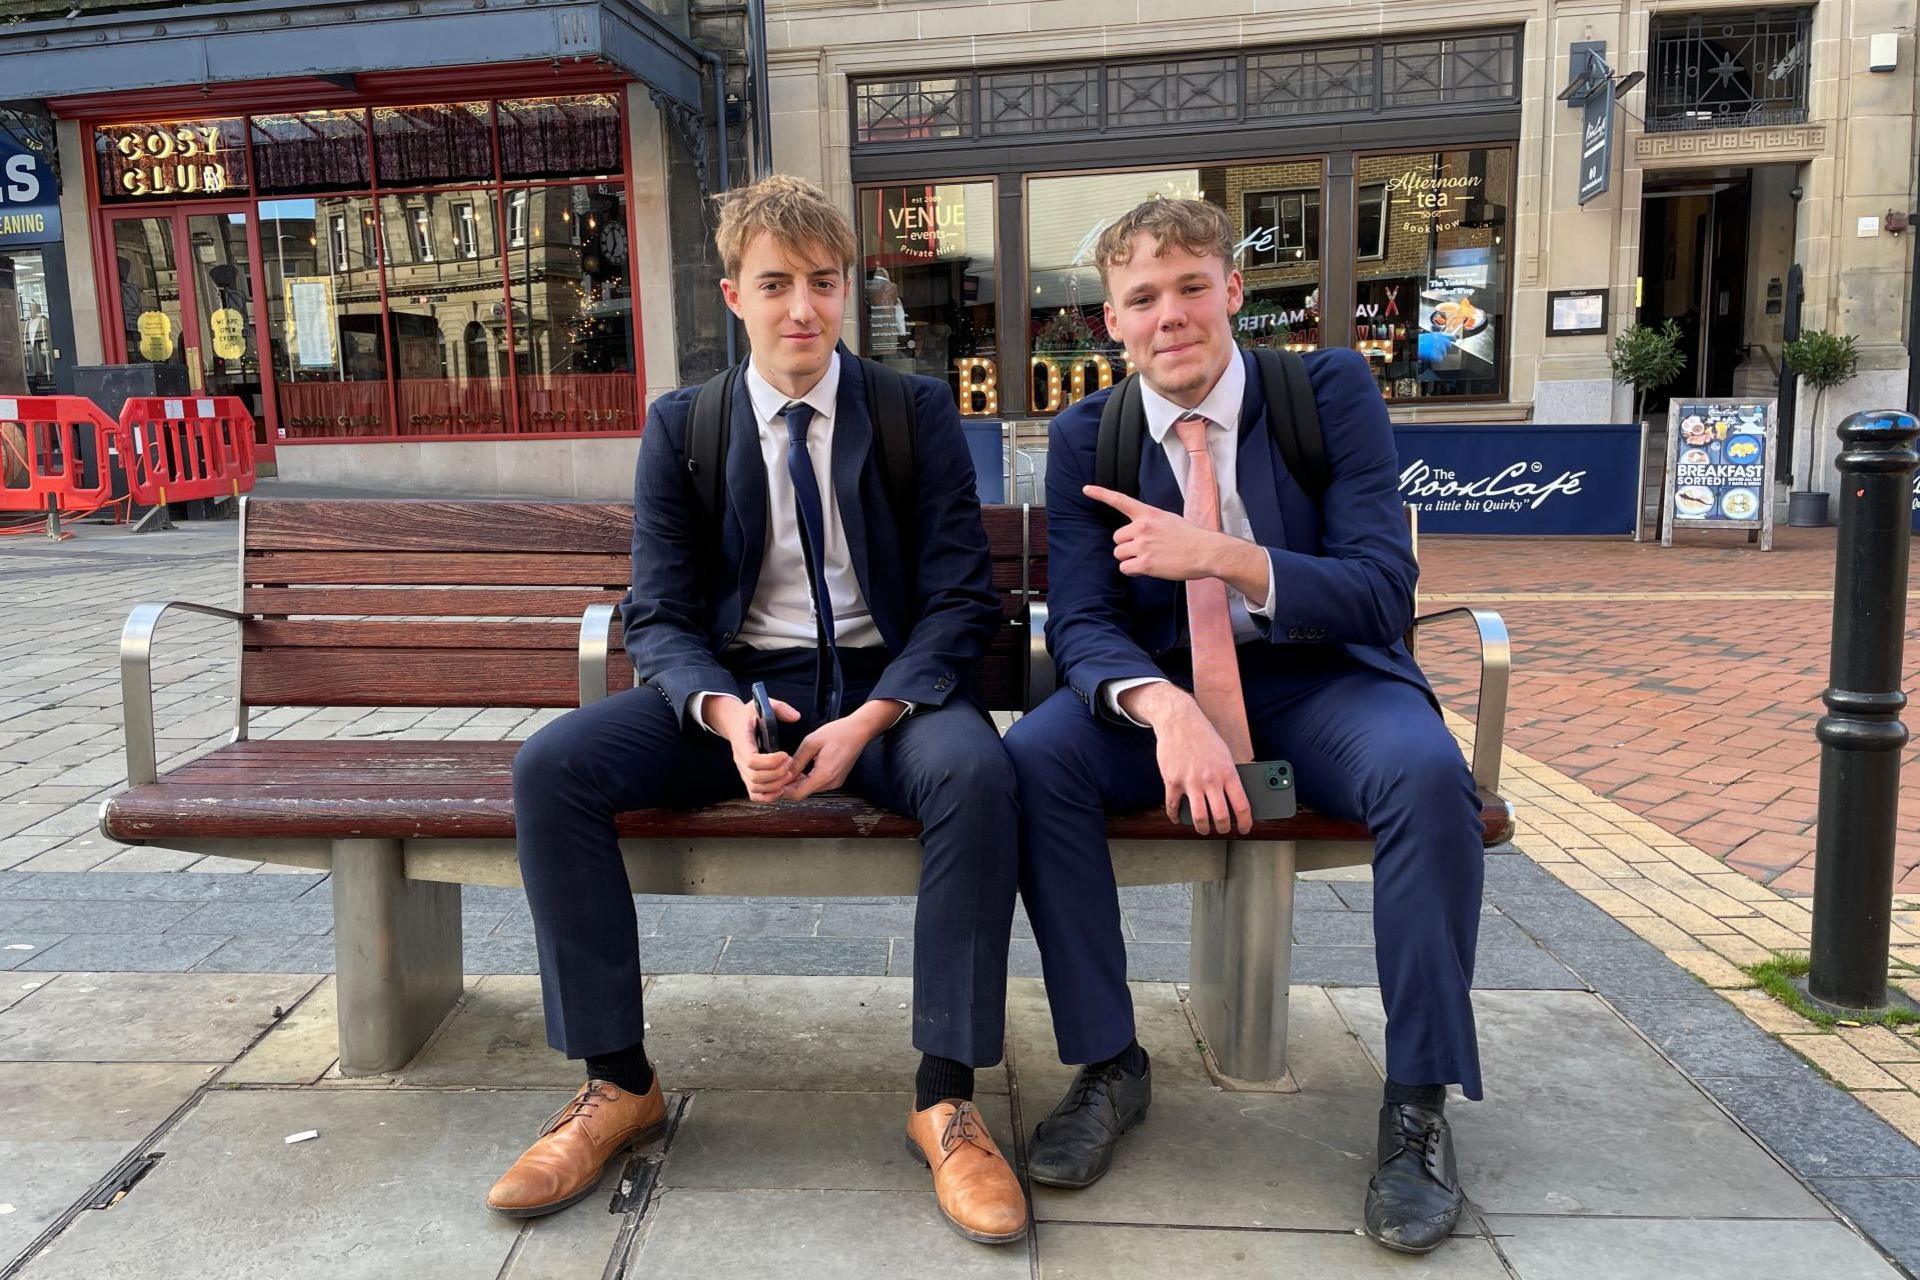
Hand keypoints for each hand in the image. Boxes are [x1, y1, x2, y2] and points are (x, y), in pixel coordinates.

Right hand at [703, 694, 801, 803]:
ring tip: (788, 775)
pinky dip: (768, 796)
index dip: (770, 762)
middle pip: (755, 777)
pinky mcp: (747, 776)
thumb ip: (780, 708)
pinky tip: (781, 788)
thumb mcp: (763, 704)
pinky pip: (754, 794)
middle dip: (777, 774)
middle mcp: (739, 758)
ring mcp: (742, 769)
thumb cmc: (750, 714)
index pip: (751, 760)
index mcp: (742, 741)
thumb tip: (796, 717)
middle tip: (791, 765)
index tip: (785, 754)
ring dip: (774, 785)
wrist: (734, 722)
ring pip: (755, 788)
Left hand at [783, 700, 903, 800]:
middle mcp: (831, 783)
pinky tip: (802, 768)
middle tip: (778, 772)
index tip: (773, 781)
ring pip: (809, 789)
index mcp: (824, 775)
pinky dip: (807, 779)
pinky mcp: (837, 779)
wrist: (860, 730)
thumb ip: (797, 760)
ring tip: (789, 767)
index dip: (782, 790)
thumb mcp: (811, 742)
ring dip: (798, 782)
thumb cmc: (838, 733)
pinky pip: (817, 784)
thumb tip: (784, 772)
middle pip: (803, 793)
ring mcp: (835, 782)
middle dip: (789, 785)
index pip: (797, 794)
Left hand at [1084, 486, 1267, 594]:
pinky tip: (1150, 568)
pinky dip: (1134, 571)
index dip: (1101, 494)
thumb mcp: (1168, 520)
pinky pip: (1125, 569)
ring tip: (1150, 559)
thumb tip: (1138, 533)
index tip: (1086, 489)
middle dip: (1127, 546)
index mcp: (1148, 513)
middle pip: (1117, 538)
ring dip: (1130, 559)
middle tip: (1146, 549)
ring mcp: (1142, 545)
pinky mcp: (1145, 563)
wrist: (1206, 551)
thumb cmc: (1191, 537)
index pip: (1120, 501)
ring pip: (1119, 554)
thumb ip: (1149, 523)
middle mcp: (1142, 527)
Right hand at [1117, 682, 1252, 835]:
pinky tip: (1177, 818)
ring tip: (1203, 828)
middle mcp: (1210, 779)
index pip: (1242, 805)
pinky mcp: (1172, 780)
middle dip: (1223, 829)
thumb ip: (1229, 776)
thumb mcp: (1225, 754)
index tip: (1245, 829)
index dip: (1246, 822)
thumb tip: (1235, 799)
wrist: (1180, 721)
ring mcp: (1190, 781)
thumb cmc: (1204, 737)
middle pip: (1221, 816)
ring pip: (1199, 817)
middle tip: (1223, 830)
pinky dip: (1175, 816)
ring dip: (1202, 828)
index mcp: (1228, 772)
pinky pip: (1172, 806)